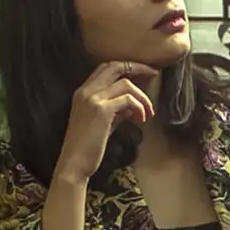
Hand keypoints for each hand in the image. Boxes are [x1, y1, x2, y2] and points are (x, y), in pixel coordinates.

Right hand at [56, 62, 160, 183]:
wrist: (74, 163)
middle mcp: (86, 91)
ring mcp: (93, 99)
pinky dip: (139, 107)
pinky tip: (141, 119)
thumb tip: (134, 105)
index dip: (127, 66)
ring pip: (126, 84)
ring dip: (142, 97)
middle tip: (154, 74)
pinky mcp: (101, 110)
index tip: (144, 72)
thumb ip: (116, 110)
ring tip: (148, 113)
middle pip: (115, 66)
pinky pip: (128, 99)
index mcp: (83, 92)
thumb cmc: (88, 147)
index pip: (106, 67)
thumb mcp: (103, 123)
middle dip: (138, 67)